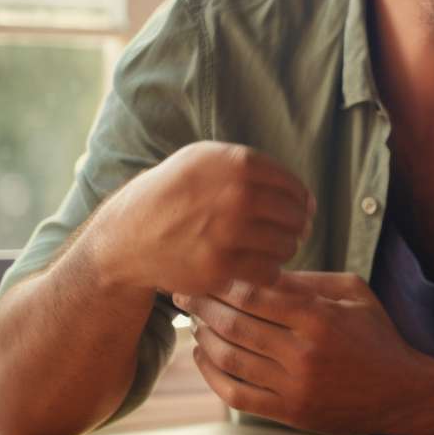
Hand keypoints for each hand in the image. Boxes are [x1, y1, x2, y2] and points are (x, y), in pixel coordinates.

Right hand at [94, 142, 314, 294]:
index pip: (295, 187)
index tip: (294, 213)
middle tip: (277, 235)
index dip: (300, 204)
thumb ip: (254, 171)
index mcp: (235, 163)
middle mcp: (234, 193)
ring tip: (261, 249)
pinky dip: (265, 272)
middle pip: (295, 217)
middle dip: (293, 229)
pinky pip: (269, 271)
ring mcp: (228, 230)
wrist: (126, 236)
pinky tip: (251, 266)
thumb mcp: (205, 162)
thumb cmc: (174, 196)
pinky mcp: (220, 265)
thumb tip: (306, 200)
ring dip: (280, 251)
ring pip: (287, 246)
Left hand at [172, 271, 427, 434]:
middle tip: (184, 293)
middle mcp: (304, 353)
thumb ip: (309, 280)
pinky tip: (204, 356)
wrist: (402, 393)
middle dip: (203, 306)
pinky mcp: (289, 413)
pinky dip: (212, 374)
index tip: (203, 272)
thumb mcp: (354, 294)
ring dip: (203, 337)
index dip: (222, 282)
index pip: (255, 294)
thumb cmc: (377, 336)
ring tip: (194, 322)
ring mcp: (294, 386)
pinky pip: (235, 394)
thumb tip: (260, 268)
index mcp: (320, 318)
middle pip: (235, 324)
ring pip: (230, 358)